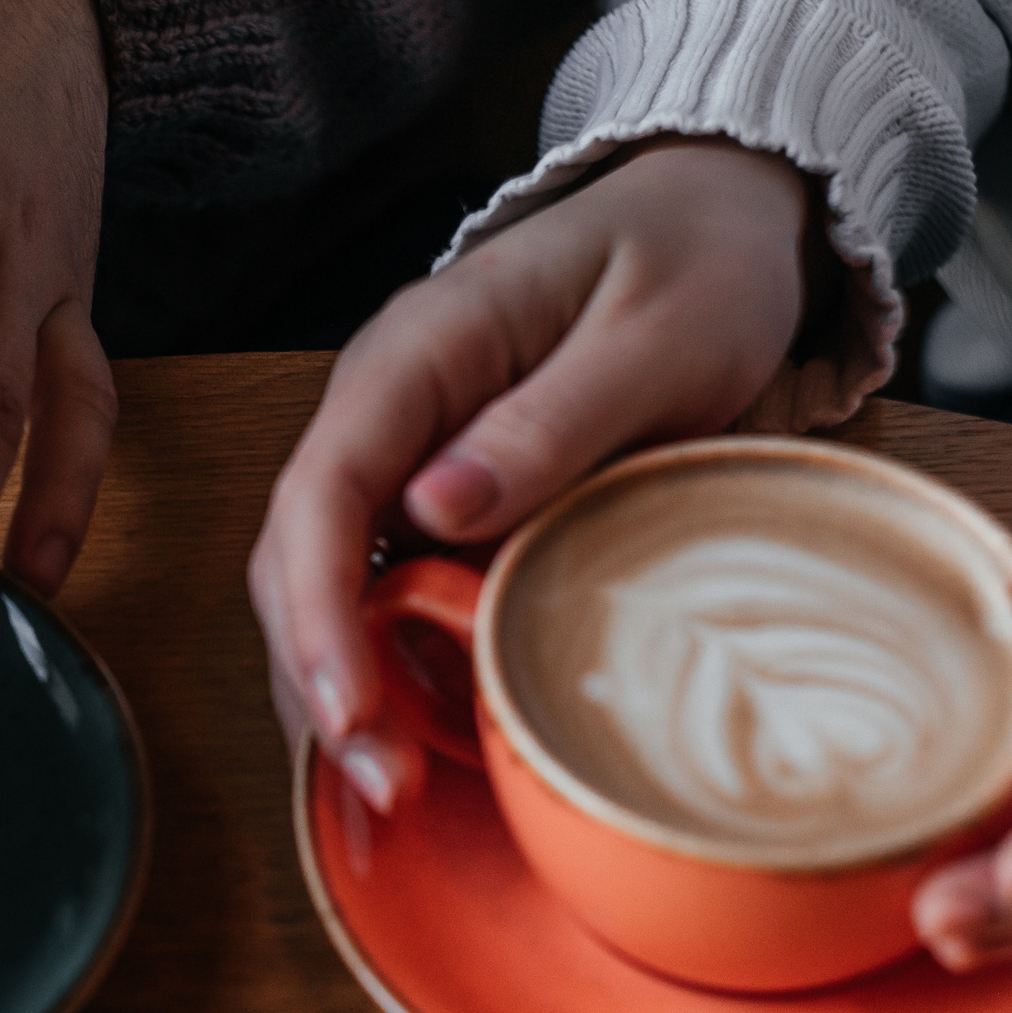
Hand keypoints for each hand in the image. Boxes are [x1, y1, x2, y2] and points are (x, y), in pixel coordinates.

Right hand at [247, 138, 816, 806]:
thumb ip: (554, 418)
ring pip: (324, 588)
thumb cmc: (694, 267)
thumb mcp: (657, 336)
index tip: (350, 712)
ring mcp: (400, 457)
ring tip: (394, 792)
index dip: (317, 610)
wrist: (714, 220)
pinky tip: (421, 744)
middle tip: (383, 789)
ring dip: (346, 692)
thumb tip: (435, 507)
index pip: (321, 488)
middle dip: (321, 679)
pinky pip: (382, 594)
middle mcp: (382, 410)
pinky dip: (388, 675)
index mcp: (418, 352)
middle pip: (297, 555)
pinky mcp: (435, 503)